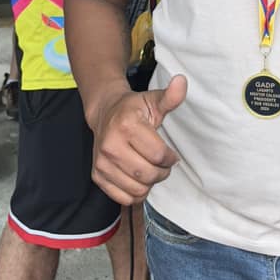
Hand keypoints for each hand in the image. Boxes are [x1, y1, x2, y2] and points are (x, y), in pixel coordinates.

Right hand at [90, 75, 186, 204]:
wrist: (105, 112)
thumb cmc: (134, 109)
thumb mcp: (153, 100)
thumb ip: (170, 96)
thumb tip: (182, 81)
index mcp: (127, 125)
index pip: (158, 155)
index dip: (170, 158)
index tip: (171, 154)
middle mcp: (111, 145)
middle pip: (148, 175)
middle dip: (162, 172)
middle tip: (162, 164)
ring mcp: (101, 162)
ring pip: (136, 190)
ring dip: (149, 184)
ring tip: (150, 169)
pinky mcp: (97, 175)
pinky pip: (123, 198)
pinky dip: (135, 193)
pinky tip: (137, 178)